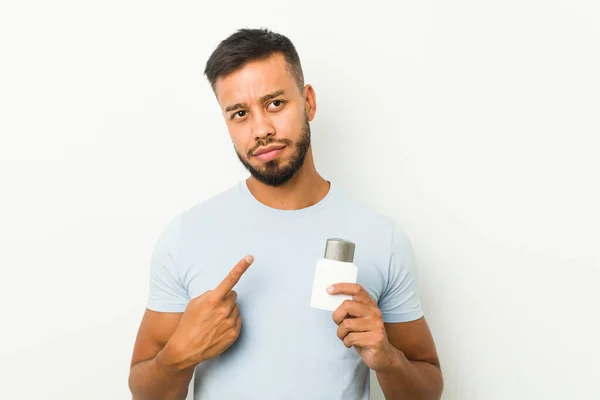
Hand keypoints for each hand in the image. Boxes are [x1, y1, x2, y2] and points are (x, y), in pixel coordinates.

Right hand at [157, 255, 253, 371]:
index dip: (241, 267)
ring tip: (214, 321)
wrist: (186, 349)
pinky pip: (238, 320)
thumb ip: (210, 294)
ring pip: (236, 308)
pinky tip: (219, 328)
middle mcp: (224, 310)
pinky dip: (231, 321)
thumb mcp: (194, 303)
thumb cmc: (188, 324)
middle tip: (214, 309)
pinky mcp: (234, 333)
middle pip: (233, 296)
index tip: (250, 257)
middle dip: (226, 299)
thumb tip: (223, 293)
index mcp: (213, 300)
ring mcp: (230, 322)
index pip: (230, 280)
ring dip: (228, 311)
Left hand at [329, 283, 395, 370]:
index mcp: (370, 305)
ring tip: (346, 337)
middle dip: (337, 316)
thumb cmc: (365, 335)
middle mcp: (374, 312)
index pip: (357, 289)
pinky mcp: (375, 339)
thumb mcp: (358, 320)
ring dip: (341, 333)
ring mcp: (376, 325)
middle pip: (347, 305)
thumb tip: (331, 299)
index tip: (328, 289)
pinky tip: (352, 344)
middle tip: (339, 324)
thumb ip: (349, 310)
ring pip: (346, 324)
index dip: (342, 287)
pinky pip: (351, 338)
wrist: (383, 356)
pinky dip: (346, 342)